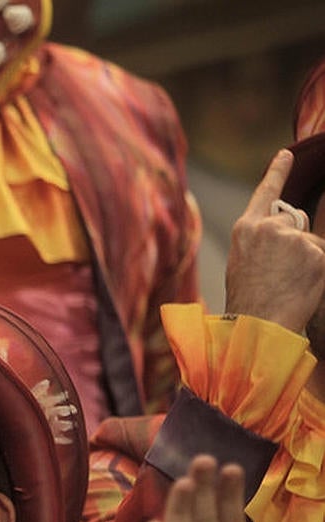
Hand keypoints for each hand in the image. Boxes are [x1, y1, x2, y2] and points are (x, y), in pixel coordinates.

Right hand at [224, 149, 324, 331]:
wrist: (257, 327)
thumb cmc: (247, 303)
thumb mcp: (244, 263)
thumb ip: (263, 241)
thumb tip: (289, 232)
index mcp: (246, 229)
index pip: (266, 193)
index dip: (278, 172)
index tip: (286, 155)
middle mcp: (270, 227)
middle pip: (295, 222)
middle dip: (295, 242)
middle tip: (280, 274)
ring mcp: (295, 239)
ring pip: (312, 242)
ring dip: (307, 261)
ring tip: (287, 286)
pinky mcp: (317, 253)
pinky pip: (324, 257)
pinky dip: (318, 272)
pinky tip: (302, 287)